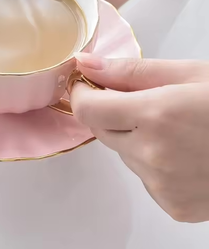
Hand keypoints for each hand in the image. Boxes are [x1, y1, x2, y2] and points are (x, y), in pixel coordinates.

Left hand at [71, 53, 208, 222]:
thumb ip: (129, 70)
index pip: (87, 109)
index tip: (88, 85)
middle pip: (101, 130)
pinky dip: (150, 161)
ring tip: (172, 127)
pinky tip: (181, 151)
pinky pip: (143, 176)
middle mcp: (154, 156)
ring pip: (122, 153)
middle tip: (139, 100)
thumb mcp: (188, 74)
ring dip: (133, 137)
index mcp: (156, 116)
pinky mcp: (173, 206)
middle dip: (109, 112)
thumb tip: (85, 63)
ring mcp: (163, 185)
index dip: (82, 94)